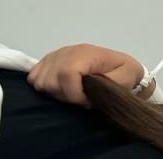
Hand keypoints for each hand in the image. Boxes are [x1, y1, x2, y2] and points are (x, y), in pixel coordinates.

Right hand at [27, 44, 142, 106]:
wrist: (119, 65)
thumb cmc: (124, 71)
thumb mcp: (129, 76)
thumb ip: (113, 82)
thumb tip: (94, 90)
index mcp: (85, 54)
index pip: (67, 73)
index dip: (75, 94)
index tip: (88, 102)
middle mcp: (66, 52)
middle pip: (51, 81)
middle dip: (67, 97)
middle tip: (83, 99)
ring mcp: (54, 56)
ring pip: (41, 82)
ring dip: (57, 94)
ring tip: (75, 95)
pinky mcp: (48, 62)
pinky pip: (34, 78)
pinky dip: (46, 88)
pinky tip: (63, 90)